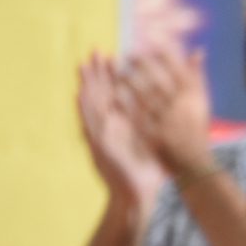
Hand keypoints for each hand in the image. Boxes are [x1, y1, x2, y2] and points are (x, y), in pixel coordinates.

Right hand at [76, 53, 166, 209]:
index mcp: (121, 126)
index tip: (112, 55)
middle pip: (100, 96)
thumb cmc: (145, 171)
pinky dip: (84, 109)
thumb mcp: (151, 143)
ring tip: (83, 64)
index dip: (111, 76)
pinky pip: (89, 125)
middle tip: (96, 50)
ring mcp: (101, 136)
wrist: (138, 195)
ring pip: (91, 105)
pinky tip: (79, 93)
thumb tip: (166, 108)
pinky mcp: (99, 146)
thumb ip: (155, 124)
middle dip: (97, 73)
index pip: (113, 96)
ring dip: (86, 85)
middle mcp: (109, 128)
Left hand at [119, 45, 214, 180]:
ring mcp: (168, 123)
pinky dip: (125, 107)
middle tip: (130, 52)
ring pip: (147, 98)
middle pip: (161, 82)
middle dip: (145, 66)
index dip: (165, 54)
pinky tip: (113, 96)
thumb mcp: (201, 101)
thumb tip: (199, 50)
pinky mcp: (155, 135)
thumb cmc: (197, 128)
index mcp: (194, 98)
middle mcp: (181, 109)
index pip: (179, 70)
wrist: (194, 162)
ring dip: (131, 83)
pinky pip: (138, 119)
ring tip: (117, 72)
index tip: (152, 39)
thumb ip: (198, 76)